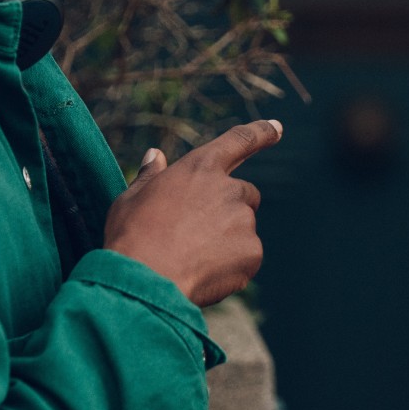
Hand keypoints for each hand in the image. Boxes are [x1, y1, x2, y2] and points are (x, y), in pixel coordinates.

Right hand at [103, 120, 280, 306]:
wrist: (143, 281)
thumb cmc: (131, 237)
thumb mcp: (131, 198)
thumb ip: (151, 176)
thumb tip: (155, 155)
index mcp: (200, 168)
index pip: (239, 140)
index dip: (261, 132)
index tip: (277, 128)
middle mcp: (229, 189)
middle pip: (245, 194)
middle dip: (229, 209)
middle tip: (197, 232)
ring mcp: (244, 220)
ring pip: (244, 228)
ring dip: (228, 240)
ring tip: (191, 258)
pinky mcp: (252, 251)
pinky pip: (247, 257)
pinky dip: (232, 266)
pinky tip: (203, 274)